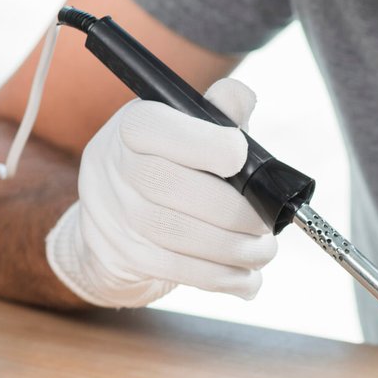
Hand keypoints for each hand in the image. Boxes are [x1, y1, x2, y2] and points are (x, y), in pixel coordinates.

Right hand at [45, 79, 278, 307]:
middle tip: (267, 222)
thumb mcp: (195, 128)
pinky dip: (219, 277)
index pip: (153, 127)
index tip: (241, 154)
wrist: (122, 212)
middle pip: (168, 185)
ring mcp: (111, 213)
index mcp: (133, 125)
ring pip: (173, 233)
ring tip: (265, 251)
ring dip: (232, 248)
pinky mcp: (120, 254)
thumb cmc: (175, 161)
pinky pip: (172, 269)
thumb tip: (240, 97)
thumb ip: (220, 110)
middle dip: (230, 208)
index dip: (201, 141)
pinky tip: (247, 280)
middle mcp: (112, 165)